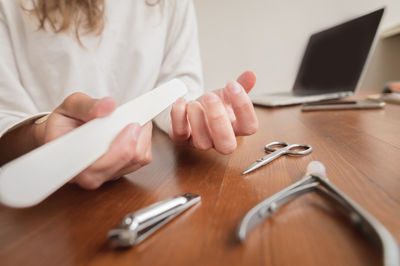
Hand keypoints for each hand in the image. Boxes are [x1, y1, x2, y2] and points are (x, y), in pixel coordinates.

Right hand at [37, 93, 151, 188]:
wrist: (64, 134)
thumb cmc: (65, 123)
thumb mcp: (70, 107)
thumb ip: (86, 106)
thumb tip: (108, 106)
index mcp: (73, 164)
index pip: (102, 165)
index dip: (121, 146)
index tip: (130, 124)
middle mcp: (90, 176)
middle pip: (128, 160)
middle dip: (136, 134)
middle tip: (132, 116)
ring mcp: (108, 175)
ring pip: (139, 158)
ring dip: (141, 136)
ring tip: (129, 121)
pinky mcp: (122, 171)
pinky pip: (143, 158)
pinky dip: (143, 141)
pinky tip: (131, 130)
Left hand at [169, 70, 257, 153]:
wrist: (192, 110)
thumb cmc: (212, 107)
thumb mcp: (227, 95)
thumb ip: (241, 85)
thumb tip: (250, 75)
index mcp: (236, 128)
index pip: (249, 127)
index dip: (244, 107)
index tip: (232, 85)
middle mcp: (219, 139)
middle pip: (227, 145)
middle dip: (218, 120)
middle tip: (211, 97)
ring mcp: (200, 141)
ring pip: (202, 144)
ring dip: (197, 121)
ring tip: (194, 102)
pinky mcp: (181, 139)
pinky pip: (179, 134)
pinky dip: (178, 117)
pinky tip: (182, 102)